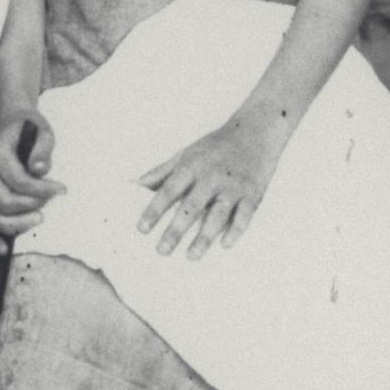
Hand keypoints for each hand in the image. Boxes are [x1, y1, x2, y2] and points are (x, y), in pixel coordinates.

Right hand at [0, 106, 61, 248]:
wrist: (14, 129)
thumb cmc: (31, 131)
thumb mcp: (43, 131)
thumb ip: (43, 148)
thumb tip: (40, 170)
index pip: (18, 180)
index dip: (42, 190)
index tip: (62, 189)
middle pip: (5, 201)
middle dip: (32, 206)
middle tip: (50, 201)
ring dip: (17, 224)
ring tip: (40, 218)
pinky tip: (4, 248)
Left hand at [137, 109, 287, 258]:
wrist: (254, 132)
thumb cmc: (214, 147)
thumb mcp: (185, 153)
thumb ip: (161, 171)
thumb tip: (135, 184)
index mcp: (191, 167)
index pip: (168, 191)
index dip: (154, 210)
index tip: (141, 229)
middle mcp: (211, 177)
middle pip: (191, 207)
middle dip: (175, 230)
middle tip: (161, 251)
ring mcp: (233, 187)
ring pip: (217, 215)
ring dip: (204, 237)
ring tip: (190, 256)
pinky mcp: (252, 194)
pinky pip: (244, 216)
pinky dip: (235, 230)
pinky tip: (224, 245)